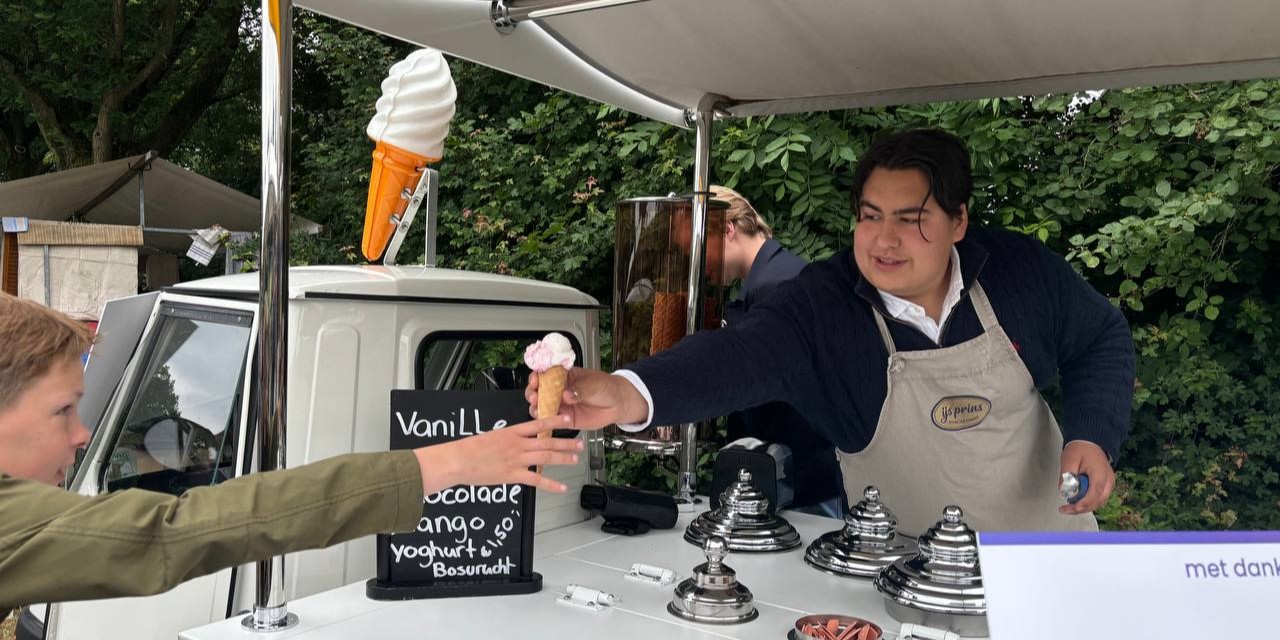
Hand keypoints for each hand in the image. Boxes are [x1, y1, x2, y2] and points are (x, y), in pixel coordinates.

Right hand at [413, 415, 581, 494]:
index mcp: (511, 432)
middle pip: (548, 442)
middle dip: (566, 443)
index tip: (568, 421)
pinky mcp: (512, 475)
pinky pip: (536, 480)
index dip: (555, 422)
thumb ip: (505, 440)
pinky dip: (551, 485)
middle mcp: (518, 444)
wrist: (458, 460)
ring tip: (575, 459)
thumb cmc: (469, 449)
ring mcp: (516, 460)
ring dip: (563, 458)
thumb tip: (514, 442)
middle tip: (579, 444)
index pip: (538, 424)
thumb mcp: (490, 437)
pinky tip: (562, 488)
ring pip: (546, 458)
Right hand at [524, 368, 646, 428]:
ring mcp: (561, 405)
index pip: (546, 374)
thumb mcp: (593, 384)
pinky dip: (545, 420)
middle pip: (538, 391)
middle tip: (534, 395)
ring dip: (536, 406)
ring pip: (541, 406)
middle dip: (533, 392)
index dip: (537, 376)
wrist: (618, 404)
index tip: (535, 379)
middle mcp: (559, 390)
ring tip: (537, 407)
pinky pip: (551, 420)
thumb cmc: (606, 388)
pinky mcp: (565, 419)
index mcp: (564, 376)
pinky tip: (545, 418)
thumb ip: (579, 389)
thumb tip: (567, 395)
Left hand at [1058, 440, 1114, 514]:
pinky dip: (1087, 502)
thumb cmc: (1081, 449)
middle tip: (1066, 509)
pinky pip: (1098, 498)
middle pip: (1099, 501)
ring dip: (1084, 507)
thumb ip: (1067, 475)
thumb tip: (1064, 490)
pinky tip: (1076, 502)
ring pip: (1099, 502)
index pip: (1095, 493)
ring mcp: (1109, 484)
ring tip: (1068, 507)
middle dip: (1082, 508)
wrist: (1090, 442)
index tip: (1073, 507)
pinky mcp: (1105, 485)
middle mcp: (1108, 481)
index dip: (1084, 503)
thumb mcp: (1069, 459)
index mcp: (1100, 473)